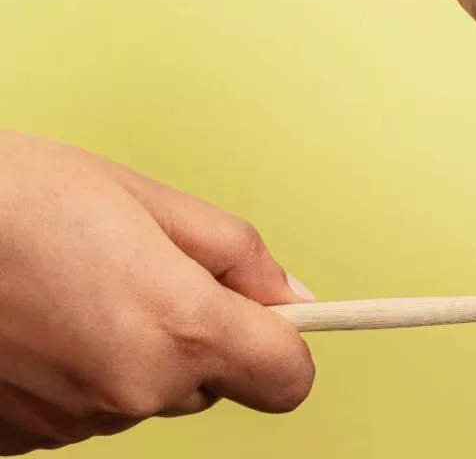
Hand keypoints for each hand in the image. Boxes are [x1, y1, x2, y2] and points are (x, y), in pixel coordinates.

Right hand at [0, 131, 314, 454]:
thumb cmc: (24, 196)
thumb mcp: (152, 200)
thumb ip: (238, 255)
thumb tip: (294, 299)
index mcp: (180, 330)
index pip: (286, 380)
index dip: (287, 344)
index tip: (274, 314)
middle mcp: (132, 394)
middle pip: (212, 378)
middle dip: (199, 328)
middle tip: (145, 265)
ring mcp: (73, 425)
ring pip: (147, 389)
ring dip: (136, 345)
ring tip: (80, 282)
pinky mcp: (22, 440)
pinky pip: (89, 405)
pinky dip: (83, 368)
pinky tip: (43, 319)